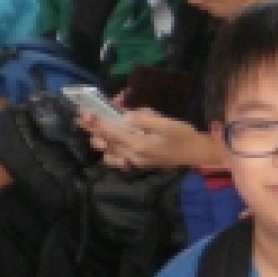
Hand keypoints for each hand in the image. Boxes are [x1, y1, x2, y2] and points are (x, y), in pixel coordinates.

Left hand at [84, 107, 206, 170]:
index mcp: (139, 145)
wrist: (197, 155)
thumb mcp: (168, 124)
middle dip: (92, 129)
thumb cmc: (184, 136)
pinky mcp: (138, 164)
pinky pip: (117, 160)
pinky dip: (109, 151)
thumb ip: (145, 119)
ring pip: (108, 153)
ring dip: (99, 140)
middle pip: (106, 142)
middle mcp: (133, 156)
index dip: (97, 121)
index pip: (112, 132)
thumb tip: (125, 115)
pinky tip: (109, 144)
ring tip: (91, 128)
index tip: (84, 112)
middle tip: (81, 118)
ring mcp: (135, 162)